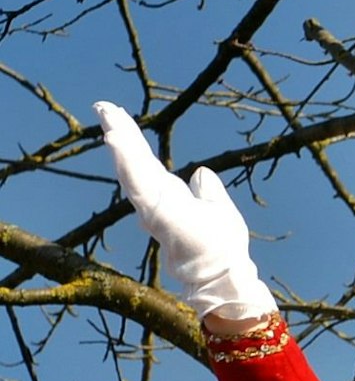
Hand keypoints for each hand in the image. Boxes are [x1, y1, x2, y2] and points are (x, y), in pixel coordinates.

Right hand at [94, 102, 276, 321]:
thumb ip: (207, 191)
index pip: (146, 162)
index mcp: (169, 194)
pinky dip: (127, 164)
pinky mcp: (158, 213)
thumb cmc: (220, 248)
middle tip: (102, 106)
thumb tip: (200, 173)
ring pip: (132, 170)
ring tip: (109, 120)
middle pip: (134, 160)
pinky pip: (139, 185)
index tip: (117, 115)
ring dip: (121, 145)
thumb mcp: (217, 208)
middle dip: (119, 132)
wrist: (224, 274)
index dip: (132, 140)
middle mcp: (156, 198)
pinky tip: (117, 142)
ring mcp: (154, 206)